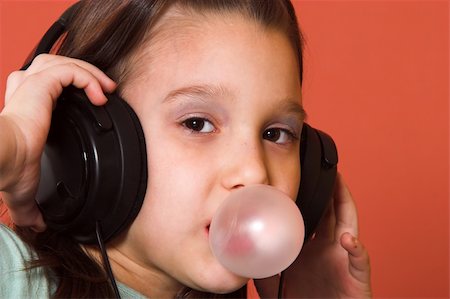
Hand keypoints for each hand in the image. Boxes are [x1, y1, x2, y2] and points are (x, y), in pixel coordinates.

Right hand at [0, 54, 115, 230]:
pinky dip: (87, 78)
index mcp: (23, 107)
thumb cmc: (9, 169)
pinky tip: (99, 94)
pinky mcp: (41, 85)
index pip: (44, 83)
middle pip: (54, 64)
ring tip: (105, 88)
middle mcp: (25, 91)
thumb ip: (30, 206)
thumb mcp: (24, 190)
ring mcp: (32, 85)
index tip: (90, 100)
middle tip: (103, 88)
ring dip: (88, 71)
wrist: (3, 160)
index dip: (67, 85)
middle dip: (81, 71)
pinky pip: (69, 72)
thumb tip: (36, 224)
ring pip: (62, 62)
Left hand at [254, 174, 371, 297]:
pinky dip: (357, 249)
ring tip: (339, 183)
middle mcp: (329, 248)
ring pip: (349, 225)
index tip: (299, 175)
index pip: (312, 214)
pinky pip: (360, 260)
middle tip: (322, 166)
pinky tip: (349, 240)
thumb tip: (240, 244)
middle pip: (332, 211)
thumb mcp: (272, 279)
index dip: (309, 195)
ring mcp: (343, 260)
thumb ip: (260, 260)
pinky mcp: (356, 277)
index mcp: (311, 246)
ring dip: (346, 203)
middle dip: (329, 188)